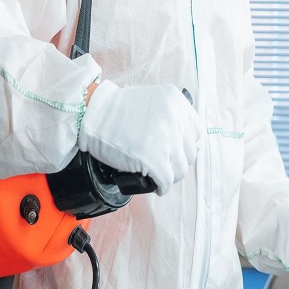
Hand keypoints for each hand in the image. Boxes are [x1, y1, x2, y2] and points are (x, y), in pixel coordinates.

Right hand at [78, 82, 201, 194]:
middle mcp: (176, 119)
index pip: (196, 131)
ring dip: (170, 176)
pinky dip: (163, 186)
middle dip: (177, 162)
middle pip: (189, 152)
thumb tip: (190, 145)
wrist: (92, 114)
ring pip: (180, 168)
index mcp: (177, 103)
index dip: (187, 145)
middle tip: (164, 165)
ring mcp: (166, 139)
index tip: (178, 152)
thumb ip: (172, 118)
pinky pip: (167, 180)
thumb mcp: (153, 102)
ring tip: (159, 176)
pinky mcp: (154, 159)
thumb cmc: (116, 110)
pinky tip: (157, 186)